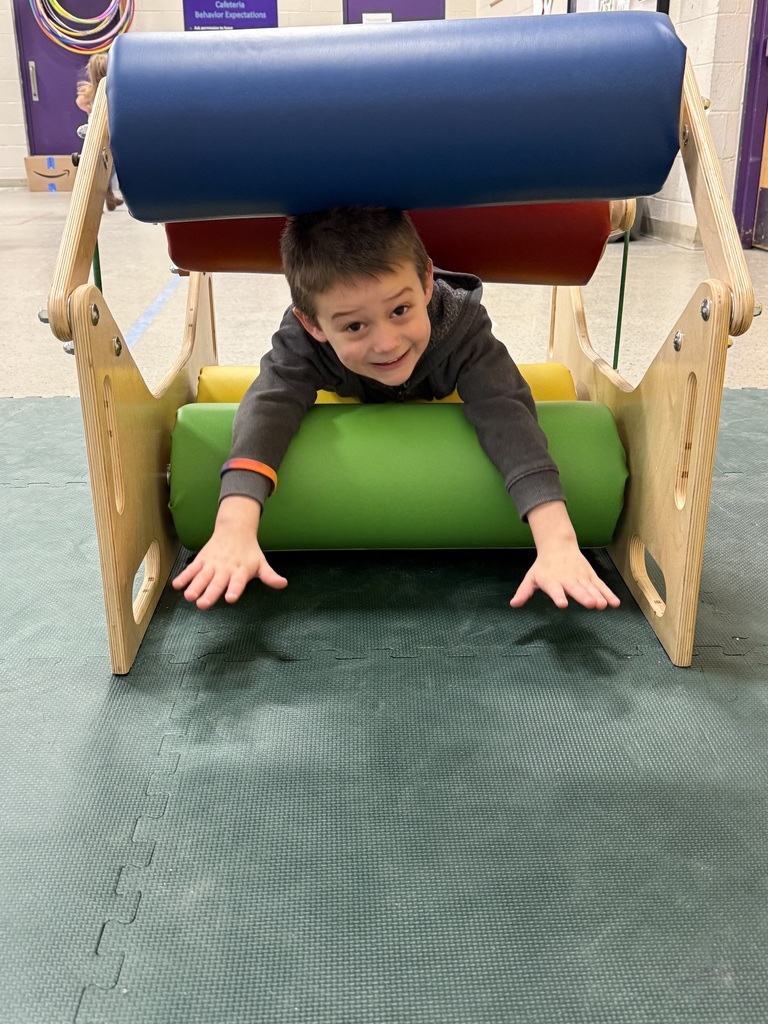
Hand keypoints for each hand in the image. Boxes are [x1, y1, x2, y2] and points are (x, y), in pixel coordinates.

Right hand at [172, 495, 286, 608]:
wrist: (235, 530)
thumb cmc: (249, 552)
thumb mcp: (261, 563)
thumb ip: (270, 576)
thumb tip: (283, 584)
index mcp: (241, 571)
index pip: (238, 582)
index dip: (234, 590)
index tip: (230, 598)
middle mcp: (225, 568)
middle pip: (217, 582)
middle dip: (210, 593)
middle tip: (203, 605)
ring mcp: (212, 564)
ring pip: (202, 577)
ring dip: (194, 586)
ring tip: (189, 597)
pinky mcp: (202, 560)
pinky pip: (192, 569)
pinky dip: (184, 576)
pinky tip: (177, 585)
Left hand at [510, 500, 619, 610]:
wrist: (558, 545)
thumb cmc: (543, 566)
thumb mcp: (531, 577)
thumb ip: (524, 591)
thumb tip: (513, 604)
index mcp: (552, 581)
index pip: (555, 590)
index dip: (558, 596)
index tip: (562, 604)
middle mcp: (568, 579)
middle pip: (576, 589)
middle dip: (583, 596)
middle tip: (590, 604)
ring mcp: (581, 577)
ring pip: (590, 588)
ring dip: (598, 596)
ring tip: (603, 605)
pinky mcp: (591, 576)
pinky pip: (601, 586)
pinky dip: (608, 594)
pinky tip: (614, 603)